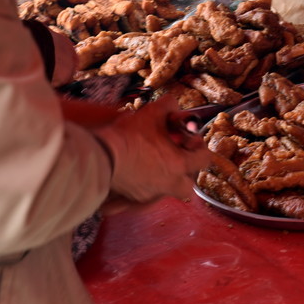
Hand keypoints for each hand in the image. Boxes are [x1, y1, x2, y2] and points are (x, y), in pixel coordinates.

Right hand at [92, 96, 213, 203]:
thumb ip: (168, 106)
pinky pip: (144, 200)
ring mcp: (149, 194)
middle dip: (186, 172)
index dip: (199, 147)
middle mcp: (168, 184)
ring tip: (156, 164)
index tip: (189, 138)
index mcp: (179, 165)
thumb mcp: (151, 113)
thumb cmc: (128, 137)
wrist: (98, 156)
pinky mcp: (132, 198)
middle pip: (188, 185)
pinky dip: (144, 190)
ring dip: (166, 180)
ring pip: (166, 193)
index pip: (204, 159)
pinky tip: (138, 177)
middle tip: (176, 156)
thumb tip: (172, 103)